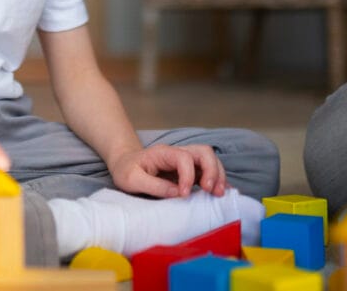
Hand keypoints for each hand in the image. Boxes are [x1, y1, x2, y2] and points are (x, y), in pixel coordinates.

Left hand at [108, 144, 226, 198]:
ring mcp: (185, 161)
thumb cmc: (126, 170)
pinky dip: (217, 180)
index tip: (184, 194)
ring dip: (218, 175)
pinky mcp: (189, 171)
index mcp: (163, 153)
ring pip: (209, 159)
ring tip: (219, 194)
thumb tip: (177, 193)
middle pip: (203, 152)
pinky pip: (208, 170)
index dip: (188, 176)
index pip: (184, 158)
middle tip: (212, 191)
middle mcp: (177, 153)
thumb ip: (153, 186)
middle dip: (212, 170)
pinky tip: (222, 192)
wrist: (125, 164)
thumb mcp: (131, 179)